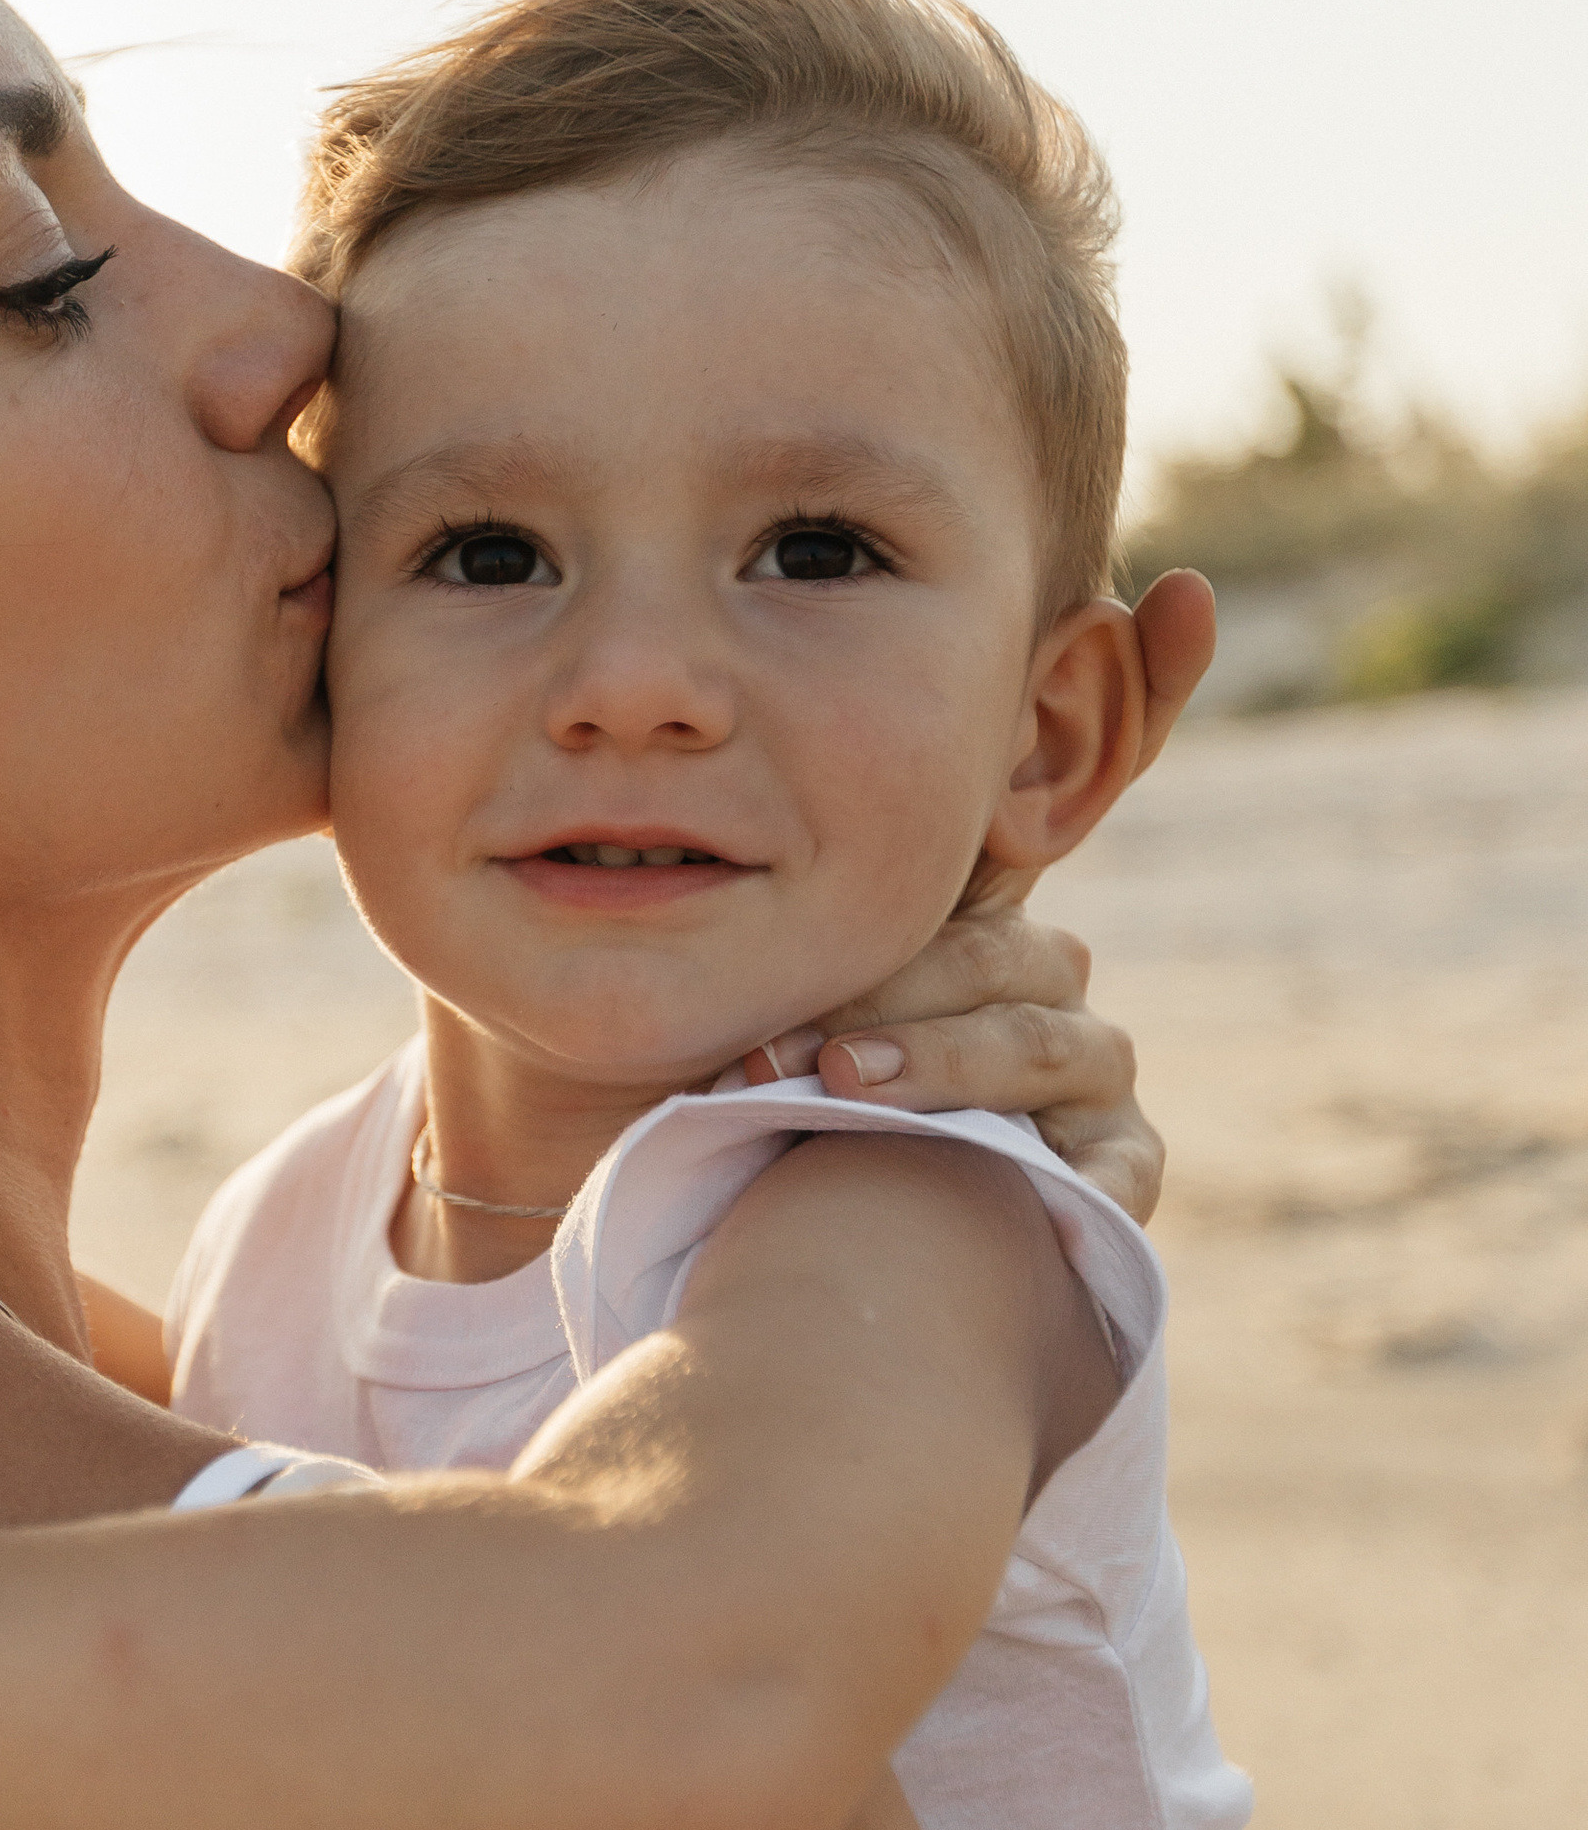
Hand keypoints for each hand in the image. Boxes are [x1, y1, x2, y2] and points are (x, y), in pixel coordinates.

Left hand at [732, 573, 1207, 1227]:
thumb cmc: (746, 1078)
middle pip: (1007, 934)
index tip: (1177, 593)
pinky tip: (1021, 1176)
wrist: (755, 1235)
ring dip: (941, 1055)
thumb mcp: (733, 945)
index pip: (1079, 774)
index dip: (1148, 680)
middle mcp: (1041, 974)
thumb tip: (651, 692)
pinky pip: (1116, 1161)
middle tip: (813, 1013)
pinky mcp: (1103, 1174)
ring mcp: (1081, 1073)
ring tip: (839, 1076)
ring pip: (1043, 1032)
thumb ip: (733, 839)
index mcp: (968, 901)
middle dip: (911, 969)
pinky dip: (1066, 1166)